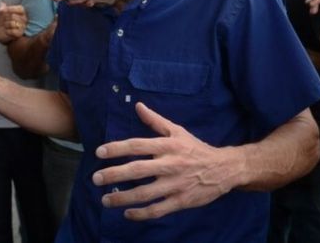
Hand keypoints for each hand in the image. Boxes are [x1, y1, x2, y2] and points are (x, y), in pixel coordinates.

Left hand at [0, 2, 27, 43]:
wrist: (0, 32)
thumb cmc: (2, 21)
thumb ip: (1, 8)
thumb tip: (2, 4)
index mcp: (22, 12)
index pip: (19, 9)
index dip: (10, 9)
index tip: (3, 11)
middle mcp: (24, 19)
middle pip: (13, 16)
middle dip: (5, 19)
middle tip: (4, 21)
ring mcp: (23, 27)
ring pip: (12, 24)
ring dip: (5, 25)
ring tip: (5, 26)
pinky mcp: (20, 34)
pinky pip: (12, 31)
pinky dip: (7, 31)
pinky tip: (7, 31)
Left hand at [92, 102, 237, 220]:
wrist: (223, 168)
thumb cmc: (196, 149)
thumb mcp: (177, 131)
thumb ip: (156, 121)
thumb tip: (138, 106)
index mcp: (168, 146)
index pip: (138, 145)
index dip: (117, 148)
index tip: (99, 152)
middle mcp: (170, 164)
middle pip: (137, 170)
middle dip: (114, 174)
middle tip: (95, 178)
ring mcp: (175, 184)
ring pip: (145, 193)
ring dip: (123, 198)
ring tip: (105, 201)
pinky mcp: (181, 201)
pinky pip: (158, 209)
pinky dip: (141, 214)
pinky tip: (127, 214)